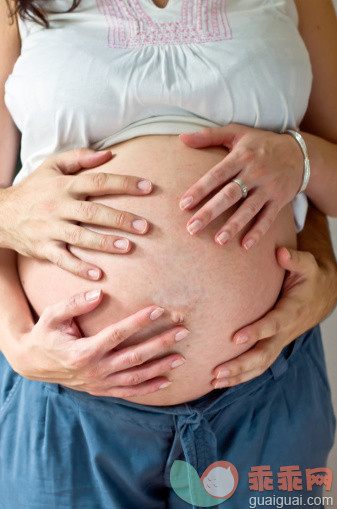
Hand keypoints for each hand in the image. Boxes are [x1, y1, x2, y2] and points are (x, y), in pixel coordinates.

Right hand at [1, 148, 152, 279]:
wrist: (1, 213)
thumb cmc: (34, 188)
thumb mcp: (51, 166)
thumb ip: (80, 158)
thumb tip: (109, 153)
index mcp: (64, 185)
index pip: (98, 181)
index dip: (124, 183)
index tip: (148, 187)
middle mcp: (58, 206)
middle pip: (93, 211)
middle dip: (120, 219)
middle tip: (145, 226)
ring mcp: (51, 228)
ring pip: (81, 237)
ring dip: (105, 243)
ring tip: (128, 247)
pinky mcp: (44, 248)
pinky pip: (63, 260)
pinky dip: (80, 268)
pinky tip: (99, 275)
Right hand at [7, 290, 189, 397]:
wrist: (32, 363)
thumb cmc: (45, 334)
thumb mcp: (52, 315)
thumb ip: (75, 304)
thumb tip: (99, 294)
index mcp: (83, 351)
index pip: (117, 334)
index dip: (139, 321)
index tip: (159, 309)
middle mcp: (94, 370)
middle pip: (134, 357)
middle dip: (160, 344)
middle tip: (182, 331)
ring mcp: (99, 383)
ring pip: (135, 377)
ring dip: (160, 367)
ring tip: (182, 357)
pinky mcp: (101, 390)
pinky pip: (129, 392)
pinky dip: (148, 388)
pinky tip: (166, 381)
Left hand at [179, 124, 303, 249]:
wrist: (299, 153)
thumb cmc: (260, 143)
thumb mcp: (236, 132)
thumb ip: (208, 135)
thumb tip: (181, 137)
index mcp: (241, 157)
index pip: (216, 175)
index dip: (200, 189)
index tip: (183, 205)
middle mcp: (254, 173)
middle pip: (229, 195)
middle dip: (210, 212)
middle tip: (192, 228)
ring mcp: (268, 188)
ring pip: (248, 209)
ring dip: (233, 226)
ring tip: (218, 241)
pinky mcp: (279, 200)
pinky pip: (268, 218)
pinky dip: (258, 232)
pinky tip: (245, 246)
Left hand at [212, 246, 336, 387]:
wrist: (322, 296)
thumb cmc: (310, 278)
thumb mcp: (307, 265)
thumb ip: (294, 259)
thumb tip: (280, 252)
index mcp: (291, 311)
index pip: (272, 324)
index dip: (255, 332)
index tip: (235, 338)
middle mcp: (285, 331)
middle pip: (263, 354)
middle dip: (240, 365)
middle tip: (217, 371)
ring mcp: (279, 341)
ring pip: (260, 365)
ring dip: (238, 376)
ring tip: (214, 380)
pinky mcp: (273, 345)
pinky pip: (259, 366)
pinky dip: (242, 376)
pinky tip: (221, 381)